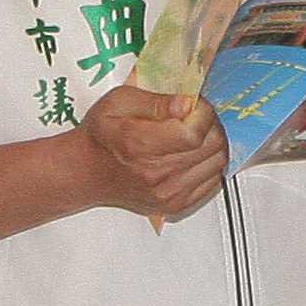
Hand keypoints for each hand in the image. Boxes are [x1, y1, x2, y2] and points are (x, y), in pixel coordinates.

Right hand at [79, 84, 228, 222]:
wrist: (87, 171)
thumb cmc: (101, 136)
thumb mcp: (118, 102)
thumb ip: (155, 101)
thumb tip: (185, 103)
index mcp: (141, 145)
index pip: (195, 132)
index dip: (202, 113)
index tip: (194, 105)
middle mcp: (157, 174)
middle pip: (212, 146)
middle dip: (211, 124)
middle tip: (196, 116)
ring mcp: (169, 194)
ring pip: (218, 163)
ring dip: (213, 143)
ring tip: (195, 133)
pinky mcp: (177, 205)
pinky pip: (214, 181)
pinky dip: (210, 163)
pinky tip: (194, 153)